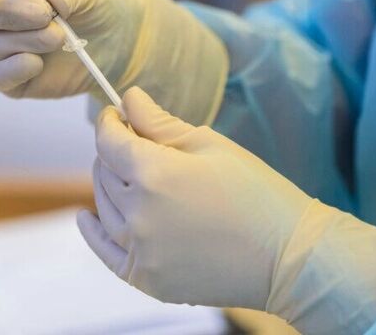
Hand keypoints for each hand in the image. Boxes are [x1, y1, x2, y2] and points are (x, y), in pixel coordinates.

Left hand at [78, 87, 375, 330]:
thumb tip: (128, 98)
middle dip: (113, 150)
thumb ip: (159, 122)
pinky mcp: (147, 278)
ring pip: (103, 205)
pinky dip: (92, 231)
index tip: (116, 113)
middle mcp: (138, 213)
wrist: (289, 258)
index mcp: (153, 173)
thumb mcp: (210, 145)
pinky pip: (105, 251)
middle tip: (133, 141)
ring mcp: (141, 250)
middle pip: (103, 170)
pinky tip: (86, 216)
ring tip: (129, 174)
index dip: (109, 121)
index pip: (108, 139)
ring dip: (110, 184)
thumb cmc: (257, 194)